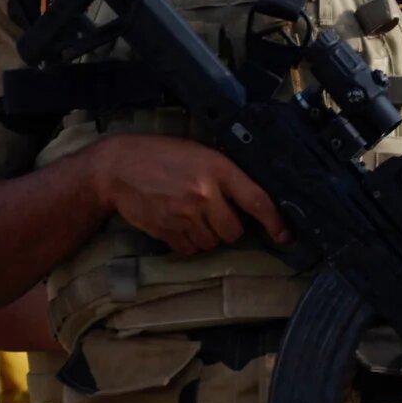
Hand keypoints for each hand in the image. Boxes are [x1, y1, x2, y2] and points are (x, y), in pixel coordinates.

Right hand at [87, 134, 289, 254]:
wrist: (117, 167)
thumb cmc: (159, 156)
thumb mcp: (197, 153)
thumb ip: (223, 174)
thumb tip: (248, 201)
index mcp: (217, 168)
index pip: (257, 200)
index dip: (275, 221)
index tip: (284, 234)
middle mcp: (204, 193)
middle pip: (234, 231)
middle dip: (227, 228)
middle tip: (214, 214)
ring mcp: (185, 214)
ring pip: (211, 243)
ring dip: (206, 235)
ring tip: (189, 214)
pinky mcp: (168, 230)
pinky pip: (190, 250)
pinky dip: (187, 242)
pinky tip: (176, 223)